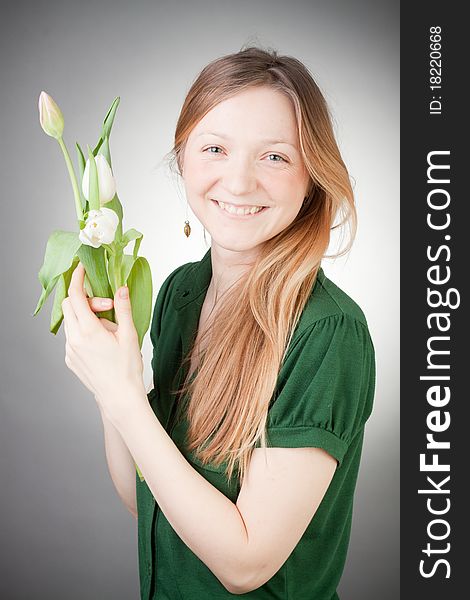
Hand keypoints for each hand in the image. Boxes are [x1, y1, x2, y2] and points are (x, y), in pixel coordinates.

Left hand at [62, 262, 145, 423]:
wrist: (119, 396)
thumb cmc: (127, 369)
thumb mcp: (129, 335)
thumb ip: (123, 309)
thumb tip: (121, 288)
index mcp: (89, 331)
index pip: (76, 296)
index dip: (78, 279)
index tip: (82, 269)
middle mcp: (74, 339)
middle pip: (70, 305)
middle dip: (87, 299)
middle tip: (108, 307)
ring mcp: (70, 350)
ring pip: (70, 321)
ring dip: (85, 316)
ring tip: (107, 330)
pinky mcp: (70, 359)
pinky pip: (72, 336)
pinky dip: (83, 331)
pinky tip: (100, 342)